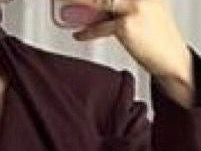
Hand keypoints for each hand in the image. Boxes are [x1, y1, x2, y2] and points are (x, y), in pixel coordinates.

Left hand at [71, 0, 192, 91]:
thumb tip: (92, 9)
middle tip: (66, 1)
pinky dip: (88, 31)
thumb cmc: (157, 37)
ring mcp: (133, 6)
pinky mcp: (127, 25)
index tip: (79, 0)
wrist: (172, 58)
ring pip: (100, 2)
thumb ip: (117, 8)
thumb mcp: (140, 13)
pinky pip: (101, 27)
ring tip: (66, 11)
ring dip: (80, 7)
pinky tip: (79, 33)